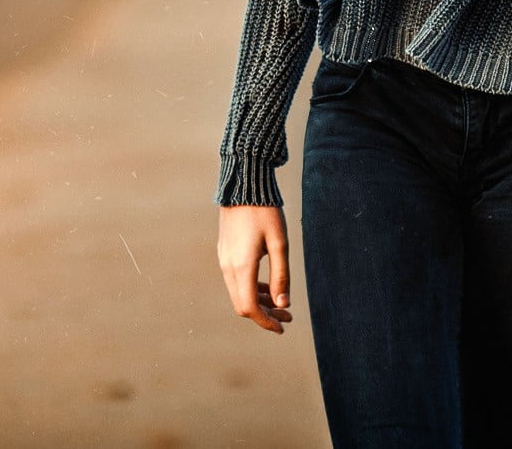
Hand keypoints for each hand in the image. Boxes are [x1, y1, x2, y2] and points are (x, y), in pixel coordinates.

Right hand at [217, 205, 293, 333]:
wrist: (244, 184)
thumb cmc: (265, 212)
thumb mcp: (280, 244)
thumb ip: (281, 275)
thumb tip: (283, 304)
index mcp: (242, 266)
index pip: (250, 307)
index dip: (266, 322)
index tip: (283, 327)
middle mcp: (228, 266)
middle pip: (242, 305)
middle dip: (264, 315)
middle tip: (287, 316)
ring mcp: (224, 259)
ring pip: (238, 293)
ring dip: (258, 302)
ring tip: (281, 303)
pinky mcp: (225, 251)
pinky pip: (235, 280)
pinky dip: (251, 289)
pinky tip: (267, 286)